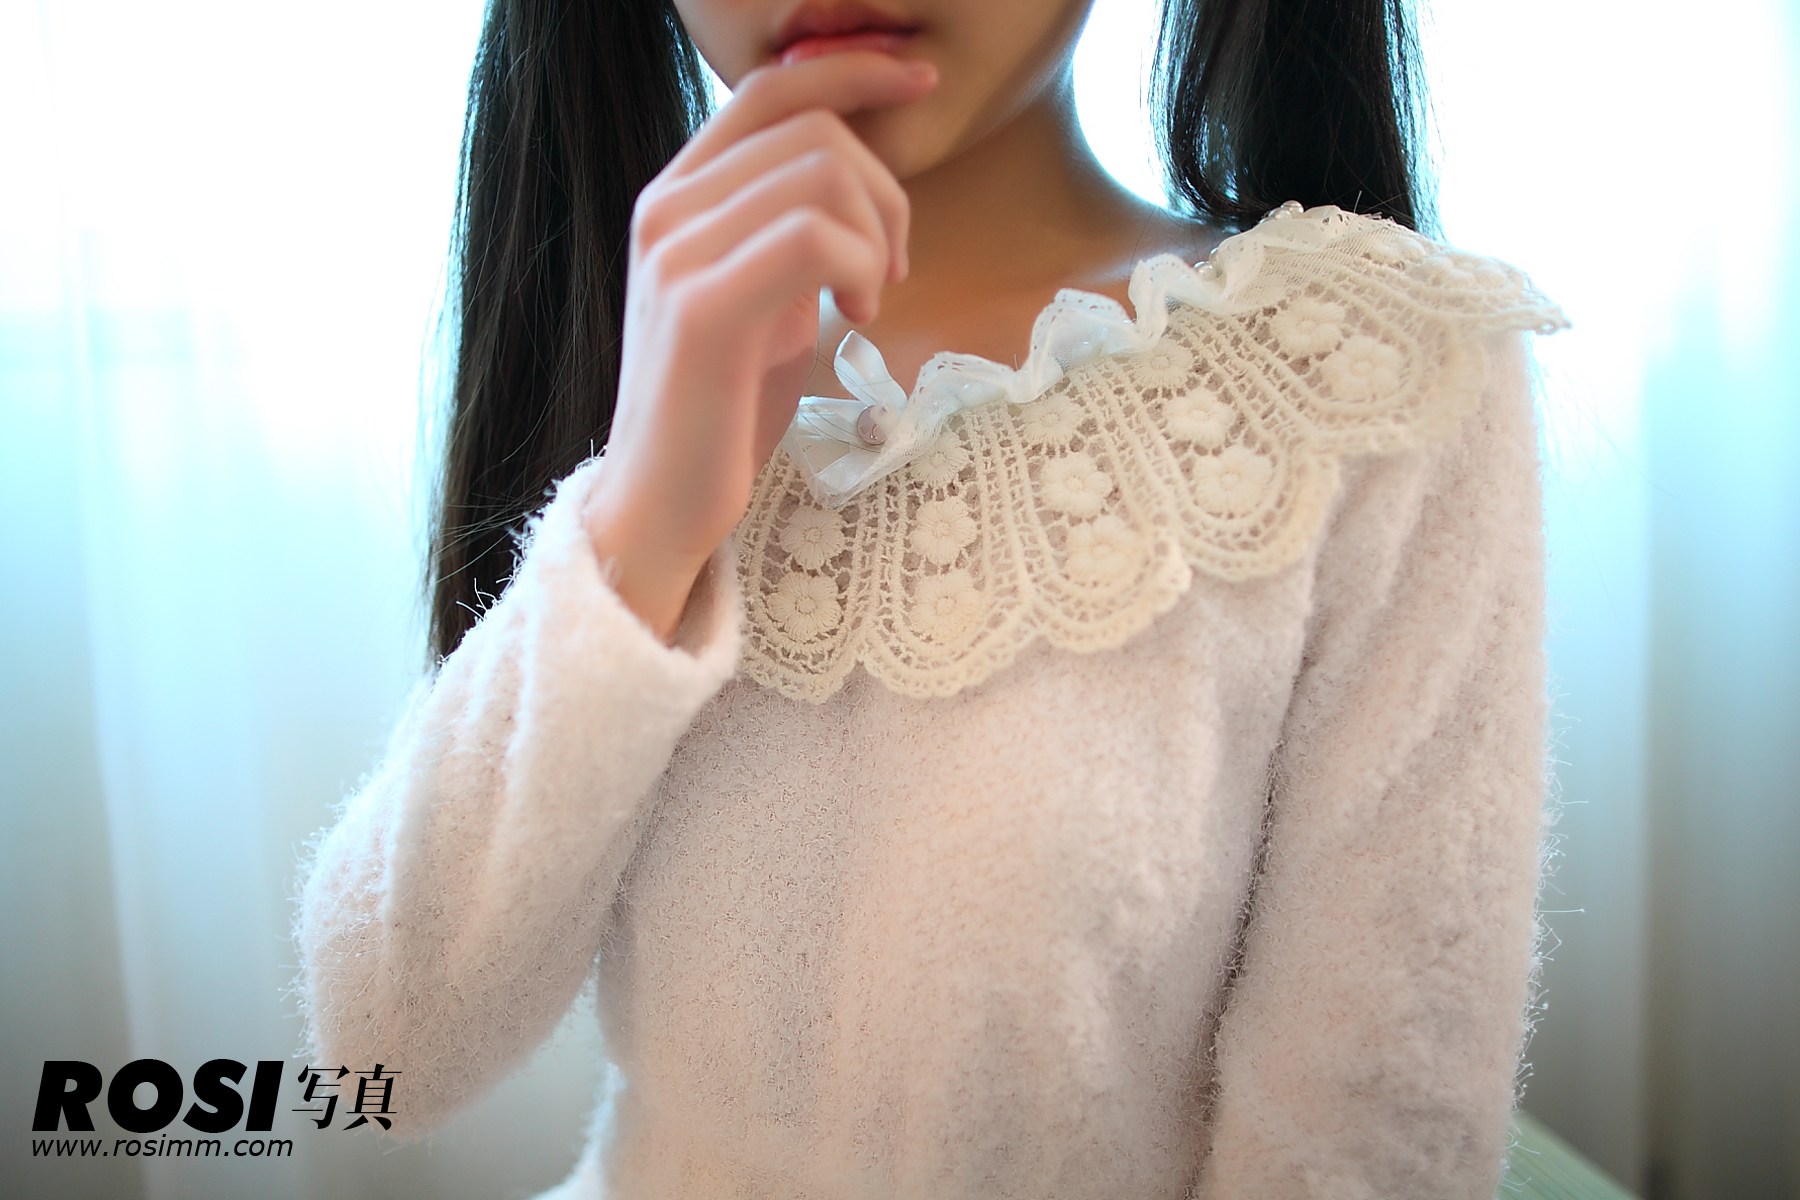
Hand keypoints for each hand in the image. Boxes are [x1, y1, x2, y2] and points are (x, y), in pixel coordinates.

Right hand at [586, 50, 935, 641]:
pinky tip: (858, 320)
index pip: (770, 88)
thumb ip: (790, 226)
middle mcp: (664, 208)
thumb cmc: (722, 406)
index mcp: (676, 195)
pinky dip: (859, 270)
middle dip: (884, 189)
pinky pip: (813, 238)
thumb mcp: (763, 294)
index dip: (853, 71)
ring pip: (819, 175)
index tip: (920, 83)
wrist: (664, 501)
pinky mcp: (702, 307)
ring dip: (876, 235)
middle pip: (811, 129)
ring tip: (871, 301)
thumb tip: (861, 174)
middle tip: (893, 269)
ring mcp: (676, 253)